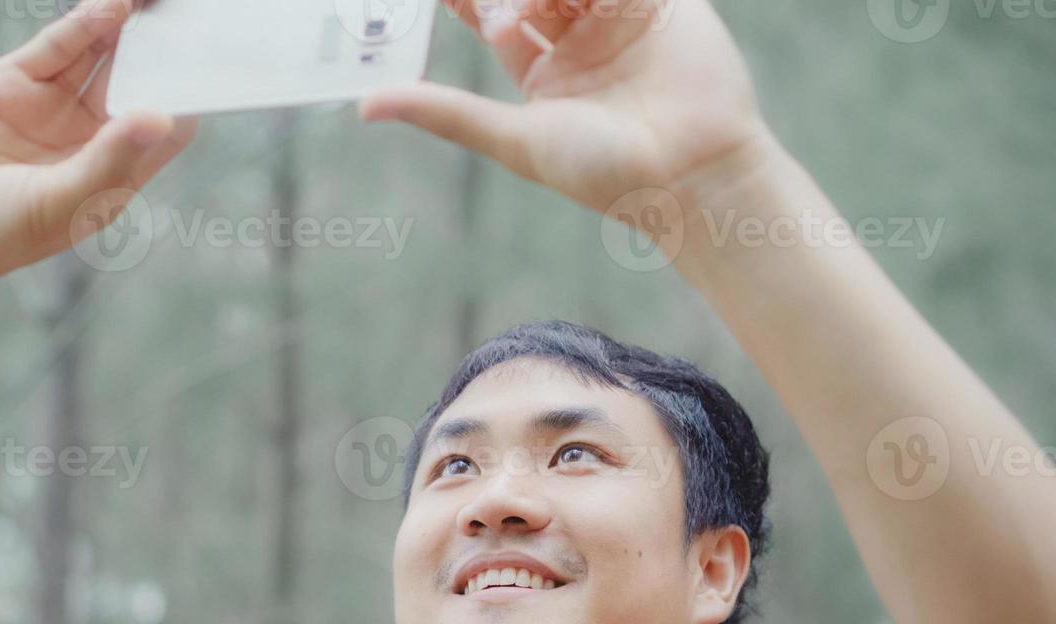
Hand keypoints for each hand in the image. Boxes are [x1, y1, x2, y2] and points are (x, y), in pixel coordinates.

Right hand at [0, 0, 193, 299]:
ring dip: (129, 26)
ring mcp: (50, 107)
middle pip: (140, 78)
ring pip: (102, 54)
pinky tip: (115, 6)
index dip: (193, 93)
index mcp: (112, 173)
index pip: (168, 124)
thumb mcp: (57, 204)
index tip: (221, 64)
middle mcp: (87, 137)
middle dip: (166, 48)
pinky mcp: (11, 83)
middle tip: (198, 13)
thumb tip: (159, 118)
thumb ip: (108, 160)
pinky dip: (86, 23)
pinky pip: (59, 46)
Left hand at [358, 0, 769, 219]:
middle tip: (485, 2)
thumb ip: (443, 113)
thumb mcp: (513, 139)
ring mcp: (620, 20)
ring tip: (523, 9)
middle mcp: (579, 42)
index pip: (492, 16)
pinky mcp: (663, 5)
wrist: (691, 174)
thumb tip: (364, 107)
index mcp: (542, 73)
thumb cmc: (604, 171)